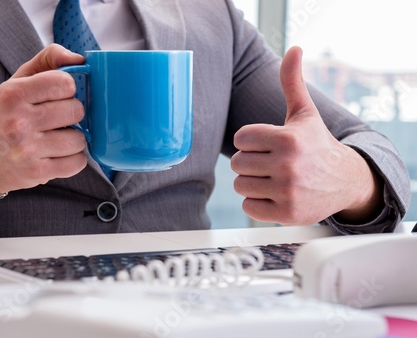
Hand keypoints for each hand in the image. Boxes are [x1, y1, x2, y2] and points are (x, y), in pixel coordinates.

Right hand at [0, 44, 87, 193]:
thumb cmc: (6, 115)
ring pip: (79, 139)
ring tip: (57, 138)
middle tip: (59, 119)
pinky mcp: (36, 172)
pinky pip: (77, 162)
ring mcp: (27, 149)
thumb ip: (48, 61)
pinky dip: (74, 159)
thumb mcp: (18, 82)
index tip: (60, 95)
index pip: (64, 82)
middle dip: (73, 114)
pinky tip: (59, 154)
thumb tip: (79, 58)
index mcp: (14, 94)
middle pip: (76, 111)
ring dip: (74, 139)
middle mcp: (18, 122)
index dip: (68, 89)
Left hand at [231, 46, 382, 224]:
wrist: (345, 180)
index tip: (266, 144)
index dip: (250, 141)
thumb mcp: (305, 113)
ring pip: (239, 185)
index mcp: (287, 138)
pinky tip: (275, 195)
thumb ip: (292, 82)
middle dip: (250, 162)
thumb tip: (293, 48)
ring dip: (251, 182)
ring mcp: (287, 191)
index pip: (240, 139)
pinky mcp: (286, 213)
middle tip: (271, 162)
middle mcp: (287, 165)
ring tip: (273, 178)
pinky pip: (248, 207)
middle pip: (237, 163)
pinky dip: (257, 202)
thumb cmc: (316, 144)